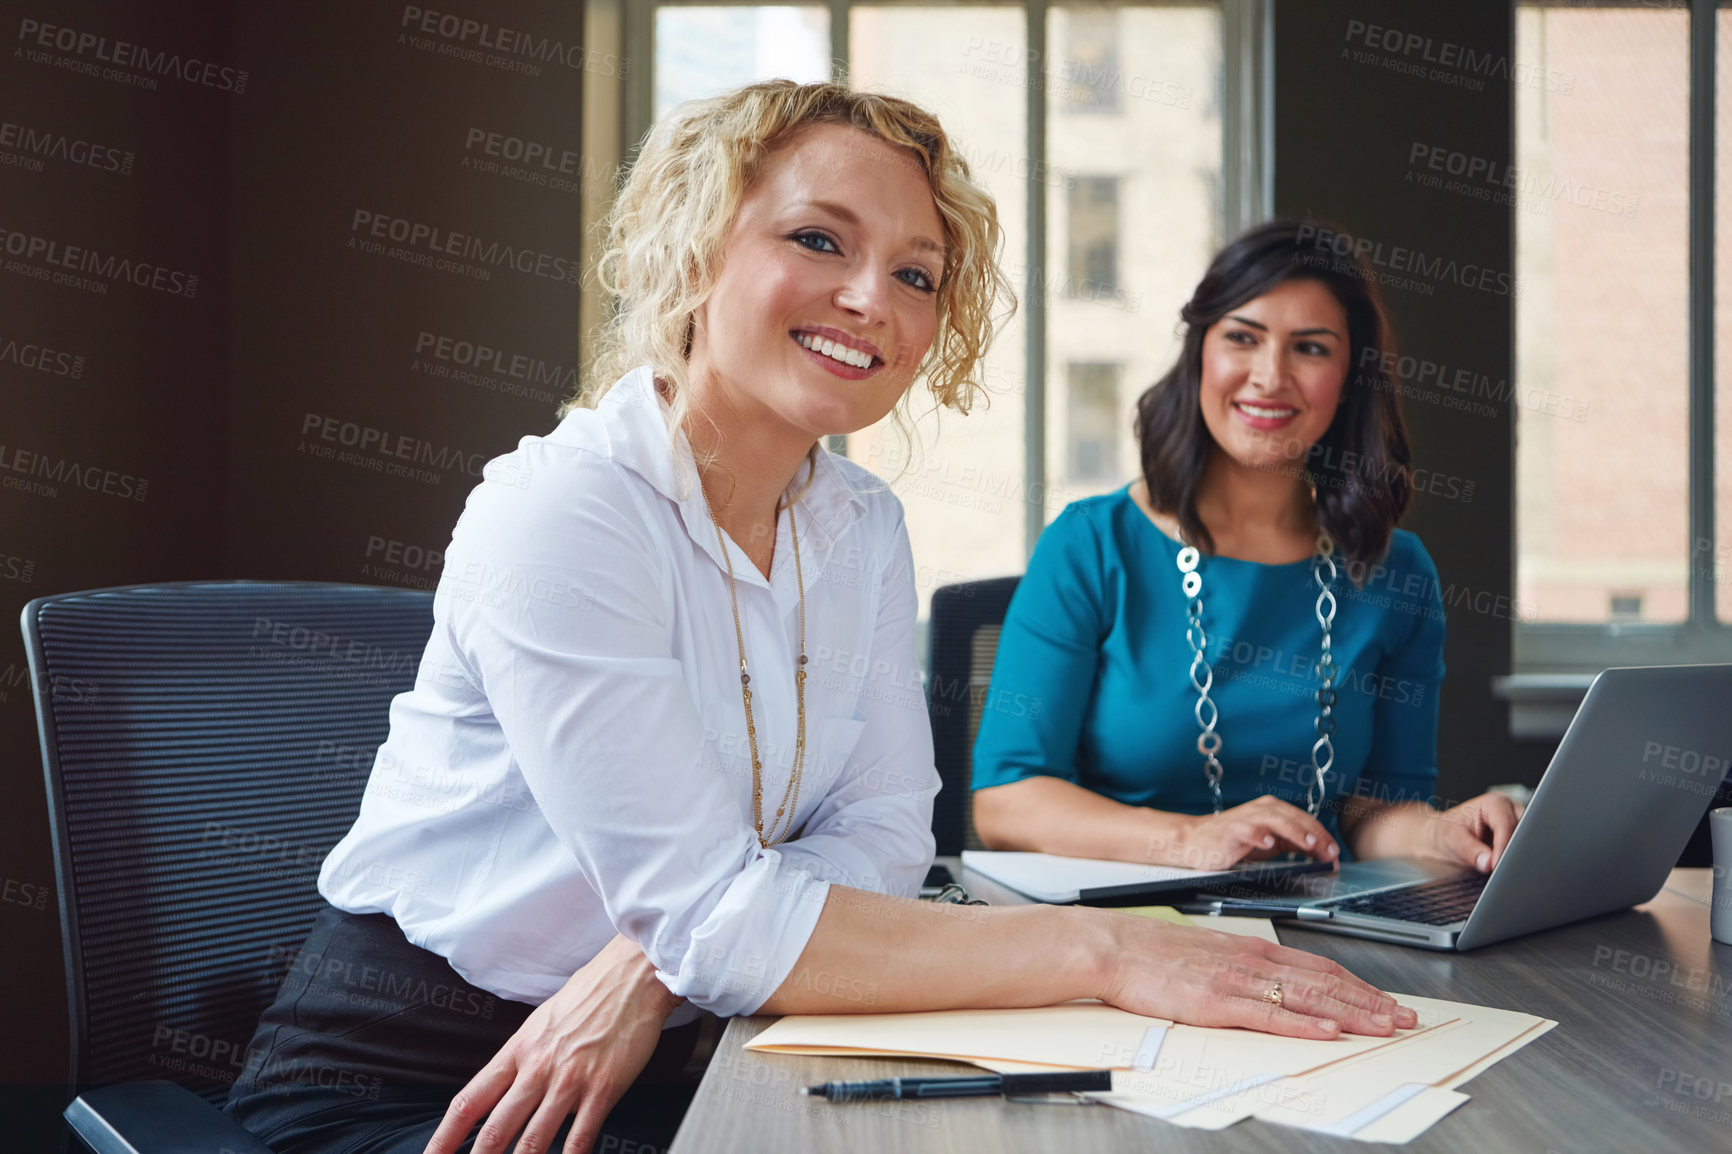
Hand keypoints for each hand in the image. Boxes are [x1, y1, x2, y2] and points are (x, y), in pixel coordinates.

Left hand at [424, 933, 685, 1153]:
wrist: (631, 977)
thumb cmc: (589, 995)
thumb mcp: (540, 1023)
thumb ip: (522, 1060)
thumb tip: (510, 1091)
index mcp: (517, 1051)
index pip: (470, 1101)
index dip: (445, 1136)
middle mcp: (537, 1068)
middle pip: (495, 1129)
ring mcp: (569, 1080)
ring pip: (534, 1139)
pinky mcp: (603, 1088)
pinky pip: (581, 1136)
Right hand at [1094, 912, 1417, 1038]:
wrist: (1114, 947)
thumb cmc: (1155, 954)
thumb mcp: (1209, 953)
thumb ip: (1243, 966)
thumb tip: (1272, 987)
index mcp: (1252, 949)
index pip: (1319, 968)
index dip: (1359, 986)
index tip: (1387, 1001)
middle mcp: (1253, 961)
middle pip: (1325, 982)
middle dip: (1371, 1002)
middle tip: (1406, 1018)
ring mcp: (1237, 981)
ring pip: (1308, 998)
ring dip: (1352, 1013)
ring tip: (1385, 1026)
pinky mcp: (1217, 1003)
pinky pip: (1269, 1015)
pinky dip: (1303, 1024)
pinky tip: (1328, 1031)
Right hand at [1158, 795, 1340, 870]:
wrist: (1195, 840)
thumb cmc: (1233, 841)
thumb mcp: (1268, 841)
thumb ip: (1292, 843)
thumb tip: (1321, 852)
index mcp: (1273, 811)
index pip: (1304, 821)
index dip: (1322, 837)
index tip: (1335, 855)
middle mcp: (1262, 810)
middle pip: (1294, 818)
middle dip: (1315, 835)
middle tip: (1329, 852)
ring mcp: (1246, 819)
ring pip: (1275, 819)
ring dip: (1294, 831)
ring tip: (1309, 844)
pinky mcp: (1231, 830)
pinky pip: (1247, 829)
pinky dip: (1259, 834)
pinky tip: (1269, 842)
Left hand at [1418, 791, 1521, 872]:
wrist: (1442, 838)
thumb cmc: (1446, 832)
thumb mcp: (1453, 839)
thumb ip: (1470, 850)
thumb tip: (1488, 863)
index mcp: (1494, 803)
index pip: (1506, 825)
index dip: (1503, 846)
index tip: (1496, 864)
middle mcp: (1510, 810)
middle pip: (1523, 832)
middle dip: (1513, 851)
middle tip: (1500, 868)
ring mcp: (1517, 824)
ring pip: (1527, 842)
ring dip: (1515, 856)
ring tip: (1500, 867)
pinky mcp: (1518, 838)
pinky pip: (1524, 851)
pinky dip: (1515, 859)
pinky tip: (1504, 866)